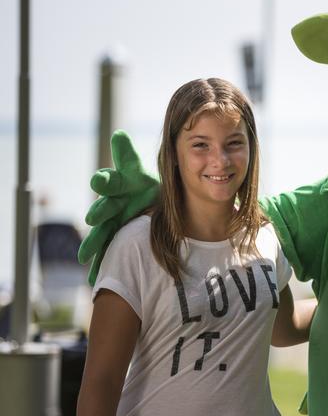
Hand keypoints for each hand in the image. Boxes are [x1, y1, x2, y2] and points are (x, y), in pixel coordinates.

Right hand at [78, 131, 159, 284]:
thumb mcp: (141, 170)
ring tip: (84, 258)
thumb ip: (128, 155)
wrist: (156, 203)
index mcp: (119, 186)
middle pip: (104, 209)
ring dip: (94, 244)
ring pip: (103, 233)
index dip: (105, 181)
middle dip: (99, 213)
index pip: (109, 181)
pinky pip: (110, 251)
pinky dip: (100, 264)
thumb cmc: (146, 183)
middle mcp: (112, 204)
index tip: (100, 182)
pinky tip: (94, 280)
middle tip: (93, 219)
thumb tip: (118, 135)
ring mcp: (115, 222)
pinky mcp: (119, 237)